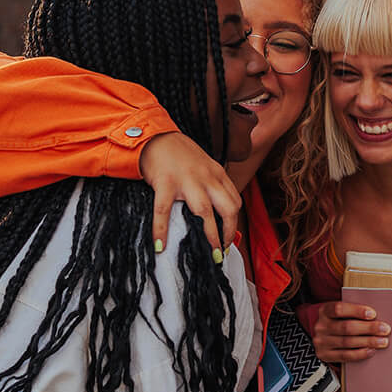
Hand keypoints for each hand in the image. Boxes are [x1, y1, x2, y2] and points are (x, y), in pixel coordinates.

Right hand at [140, 132, 240, 255]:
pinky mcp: (165, 182)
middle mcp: (207, 177)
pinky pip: (164, 210)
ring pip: (205, 211)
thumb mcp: (204, 166)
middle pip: (228, 208)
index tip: (228, 238)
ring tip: (208, 255)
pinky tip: (160, 245)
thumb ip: (211, 185)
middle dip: (229, 233)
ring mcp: (187, 180)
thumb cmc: (179, 155)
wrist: (156, 137)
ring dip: (209, 236)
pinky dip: (161, 229)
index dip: (234, 223)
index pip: (235, 201)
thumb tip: (215, 214)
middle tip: (222, 251)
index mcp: (218, 174)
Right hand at [309, 303, 388, 363]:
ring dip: (368, 342)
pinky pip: (345, 355)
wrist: (322, 338)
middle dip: (368, 328)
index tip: (373, 314)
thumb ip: (353, 313)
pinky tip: (371, 350)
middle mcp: (320, 326)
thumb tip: (377, 317)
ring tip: (383, 341)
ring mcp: (321, 342)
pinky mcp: (324, 355)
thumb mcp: (340, 314)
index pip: (339, 309)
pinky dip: (360, 353)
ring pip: (347, 342)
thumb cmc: (338, 322)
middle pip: (346, 327)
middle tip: (385, 329)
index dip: (356, 311)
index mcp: (324, 311)